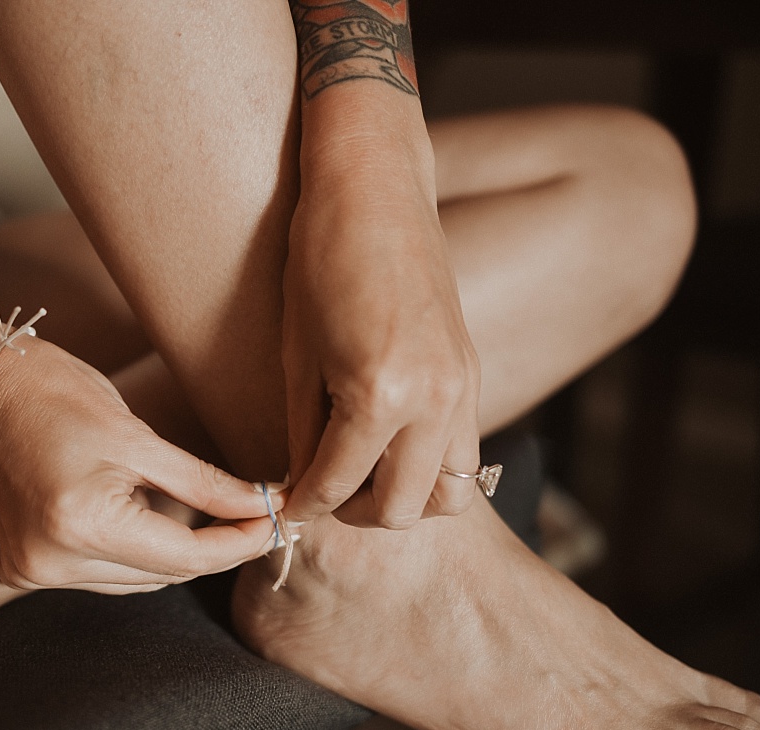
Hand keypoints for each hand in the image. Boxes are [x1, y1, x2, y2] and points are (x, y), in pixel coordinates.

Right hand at [0, 330, 277, 591]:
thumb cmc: (52, 390)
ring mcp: (33, 571)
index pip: (186, 556)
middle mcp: (53, 562)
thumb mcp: (136, 433)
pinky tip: (149, 517)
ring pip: (137, 580)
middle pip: (164, 575)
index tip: (281, 519)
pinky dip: (136, 552)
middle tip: (258, 513)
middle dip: (215, 547)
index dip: (240, 541)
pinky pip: (103, 575)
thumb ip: (202, 482)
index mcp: (82, 524)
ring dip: (176, 552)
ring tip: (207, 511)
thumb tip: (263, 505)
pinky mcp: (22, 568)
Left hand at [282, 144, 482, 528]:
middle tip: (324, 491)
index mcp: (379, 396)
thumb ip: (305, 437)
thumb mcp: (297, 359)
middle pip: (399, 510)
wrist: (376, 187)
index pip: (337, 486)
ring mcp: (462, 391)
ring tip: (363, 473)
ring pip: (446, 497)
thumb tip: (302, 491)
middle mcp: (432, 401)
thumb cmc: (320, 260)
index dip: (303, 506)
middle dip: (353, 512)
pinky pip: (461, 456)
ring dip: (402, 498)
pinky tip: (389, 444)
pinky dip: (427, 468)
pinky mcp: (472, 377)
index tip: (287, 509)